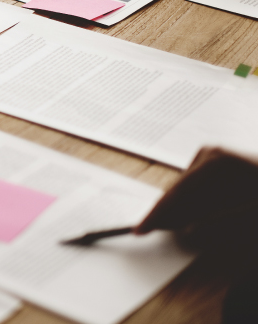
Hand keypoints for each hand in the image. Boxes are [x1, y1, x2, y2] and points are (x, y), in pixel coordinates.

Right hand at [135, 147, 257, 249]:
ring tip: (169, 227)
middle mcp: (211, 154)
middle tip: (149, 231)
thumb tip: (190, 231)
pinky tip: (192, 217)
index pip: (177, 192)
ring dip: (181, 210)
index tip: (139, 229)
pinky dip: (194, 204)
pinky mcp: (220, 164)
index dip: (157, 214)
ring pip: (188, 189)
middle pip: (179, 190)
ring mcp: (215, 157)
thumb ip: (222, 224)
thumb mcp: (254, 215)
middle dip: (167, 213)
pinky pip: (198, 187)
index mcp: (215, 162)